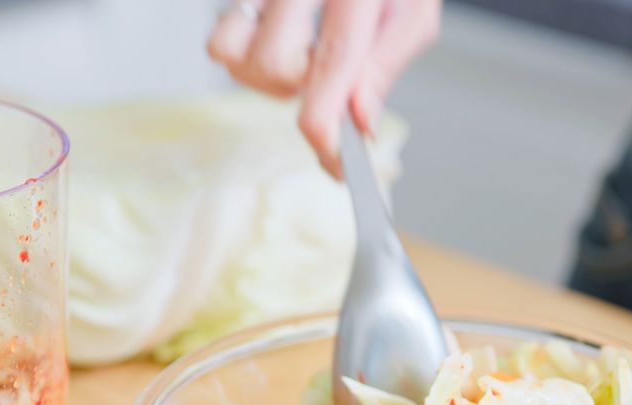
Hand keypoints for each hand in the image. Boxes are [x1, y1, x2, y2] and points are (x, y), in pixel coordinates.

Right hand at [207, 0, 440, 176]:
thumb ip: (384, 64)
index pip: (333, 61)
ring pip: (238, 59)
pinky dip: (241, 57)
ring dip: (271, 76)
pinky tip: (273, 43)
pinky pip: (218, 43)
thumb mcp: (413, 11)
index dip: (327, 123)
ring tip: (302, 55)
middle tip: (325, 74)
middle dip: (300, 89)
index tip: (332, 162)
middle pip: (275, 65)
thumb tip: (360, 121)